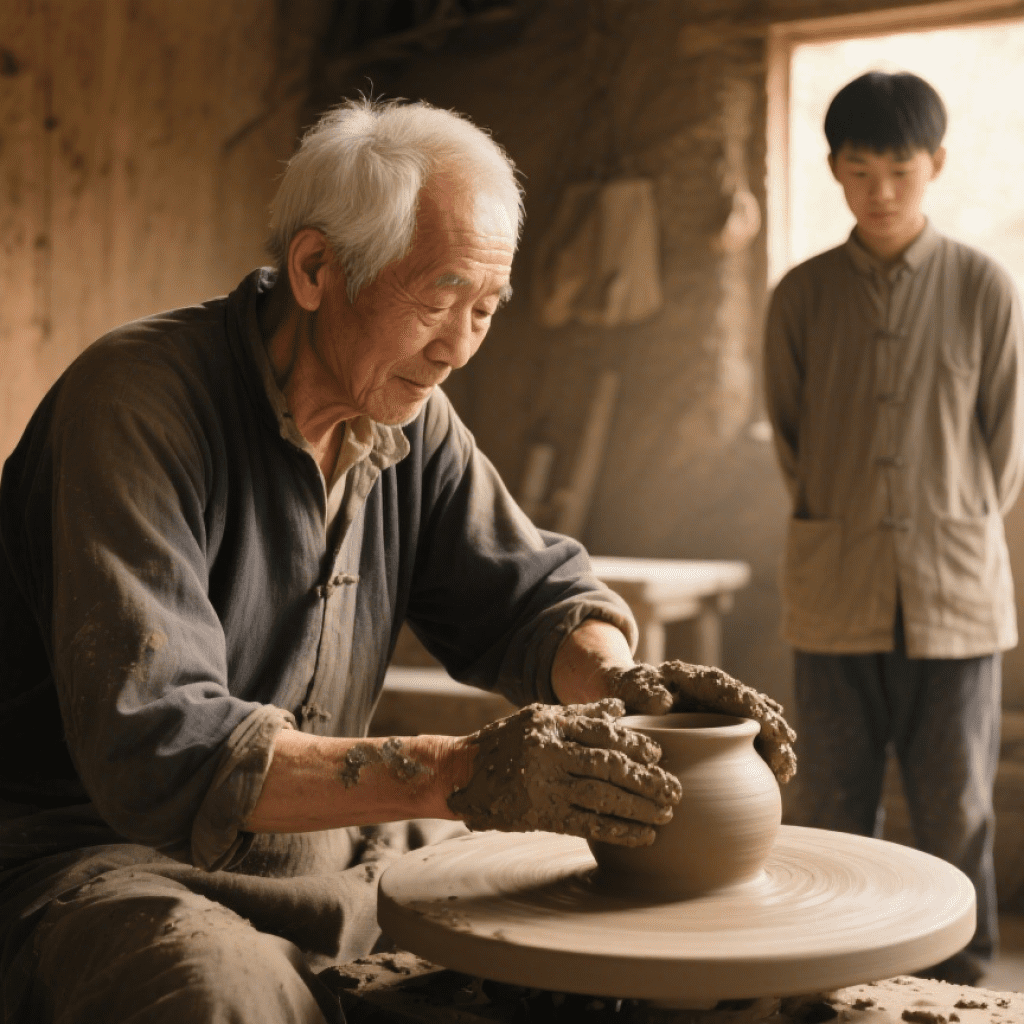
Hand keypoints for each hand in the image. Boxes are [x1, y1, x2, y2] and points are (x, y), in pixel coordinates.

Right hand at [447, 698, 681, 846]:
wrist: (462, 774)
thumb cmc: (506, 741)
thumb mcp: (537, 717)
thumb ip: (580, 714)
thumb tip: (620, 708)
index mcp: (550, 724)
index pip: (601, 732)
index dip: (634, 744)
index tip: (658, 754)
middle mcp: (547, 752)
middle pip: (607, 766)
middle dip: (646, 780)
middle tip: (675, 790)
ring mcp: (543, 785)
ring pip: (601, 796)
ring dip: (638, 808)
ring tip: (665, 815)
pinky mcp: (539, 814)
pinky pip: (586, 824)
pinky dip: (619, 831)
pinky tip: (643, 837)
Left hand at [606, 661, 797, 783]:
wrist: (630, 695)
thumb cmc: (630, 689)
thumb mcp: (632, 686)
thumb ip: (644, 691)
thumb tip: (663, 702)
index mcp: (699, 680)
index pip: (732, 690)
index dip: (753, 705)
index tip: (768, 723)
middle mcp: (719, 694)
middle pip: (755, 710)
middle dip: (774, 732)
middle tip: (785, 760)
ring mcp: (724, 712)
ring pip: (759, 726)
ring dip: (775, 746)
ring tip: (786, 772)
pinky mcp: (724, 730)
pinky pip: (752, 740)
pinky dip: (765, 754)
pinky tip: (778, 774)